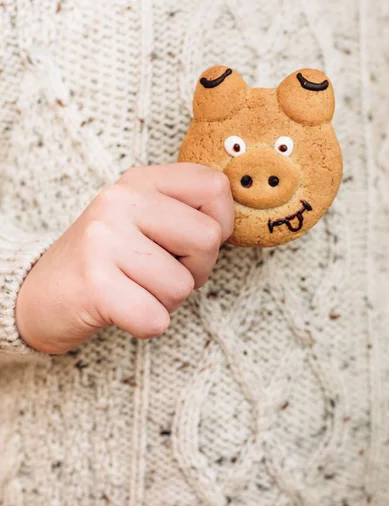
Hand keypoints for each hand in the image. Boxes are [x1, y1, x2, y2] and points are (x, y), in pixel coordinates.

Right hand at [16, 163, 233, 353]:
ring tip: (134, 288)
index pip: (214, 186)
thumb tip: (231, 225)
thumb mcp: (141, 220)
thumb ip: (183, 212)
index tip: (193, 242)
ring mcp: (104, 240)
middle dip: (196, 270)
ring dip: (167, 300)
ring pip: (183, 286)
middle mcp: (120, 202)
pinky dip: (147, 323)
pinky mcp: (95, 284)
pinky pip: (156, 318)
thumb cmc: (108, 260)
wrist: (41, 293)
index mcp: (139, 182)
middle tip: (162, 273)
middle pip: (208, 238)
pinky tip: (122, 309)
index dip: (220, 222)